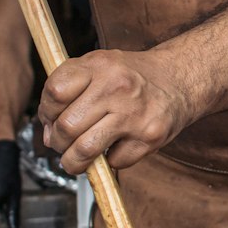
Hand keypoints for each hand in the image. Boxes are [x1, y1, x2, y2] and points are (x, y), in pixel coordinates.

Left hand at [37, 48, 197, 174]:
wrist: (180, 78)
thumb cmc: (133, 76)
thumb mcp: (98, 66)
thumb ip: (68, 92)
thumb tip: (49, 135)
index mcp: (99, 65)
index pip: (55, 92)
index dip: (47, 112)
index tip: (52, 120)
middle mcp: (117, 87)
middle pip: (66, 127)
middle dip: (58, 143)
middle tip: (65, 144)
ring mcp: (135, 113)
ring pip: (85, 150)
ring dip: (74, 162)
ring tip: (77, 159)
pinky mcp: (150, 136)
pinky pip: (115, 162)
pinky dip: (111, 161)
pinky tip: (117, 146)